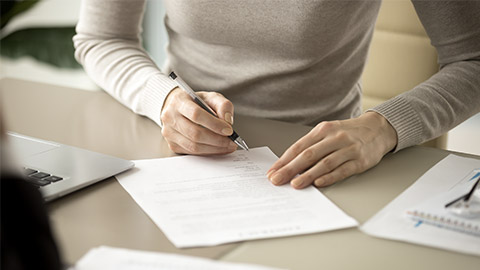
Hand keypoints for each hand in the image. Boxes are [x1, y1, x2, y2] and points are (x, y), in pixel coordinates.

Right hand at [160, 87, 237, 154]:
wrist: (178, 107)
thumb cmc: (196, 102)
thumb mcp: (211, 97)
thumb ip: (223, 105)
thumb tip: (227, 121)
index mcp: (179, 101)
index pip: (196, 114)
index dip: (214, 124)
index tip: (229, 130)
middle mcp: (170, 117)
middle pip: (195, 133)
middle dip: (217, 140)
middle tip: (232, 142)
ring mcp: (169, 132)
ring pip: (193, 146)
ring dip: (214, 149)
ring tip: (227, 146)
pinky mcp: (172, 144)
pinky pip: (191, 152)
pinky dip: (207, 152)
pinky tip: (218, 149)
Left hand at [267, 112, 396, 188]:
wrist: (377, 129)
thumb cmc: (347, 133)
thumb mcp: (327, 133)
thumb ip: (311, 146)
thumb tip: (289, 165)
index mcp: (323, 130)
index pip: (298, 146)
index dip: (284, 160)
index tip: (272, 171)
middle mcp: (334, 138)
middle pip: (308, 155)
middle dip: (290, 169)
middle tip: (277, 179)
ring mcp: (348, 149)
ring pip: (324, 163)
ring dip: (308, 175)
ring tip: (295, 184)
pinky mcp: (360, 160)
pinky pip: (342, 170)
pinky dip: (329, 177)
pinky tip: (319, 183)